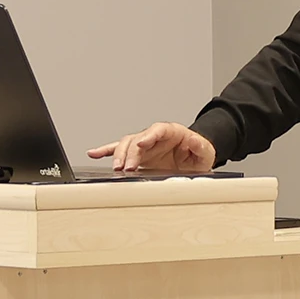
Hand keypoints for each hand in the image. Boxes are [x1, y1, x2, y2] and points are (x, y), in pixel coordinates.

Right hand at [86, 121, 215, 172]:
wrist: (194, 159)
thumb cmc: (198, 153)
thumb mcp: (205, 151)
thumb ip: (201, 146)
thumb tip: (194, 141)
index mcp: (171, 131)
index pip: (158, 130)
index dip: (148, 136)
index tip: (141, 144)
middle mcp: (154, 136)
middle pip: (138, 139)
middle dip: (131, 153)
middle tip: (128, 167)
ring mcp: (144, 145)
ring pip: (126, 145)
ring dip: (119, 156)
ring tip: (116, 168)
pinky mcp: (137, 154)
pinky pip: (118, 150)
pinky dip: (105, 151)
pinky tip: (94, 154)